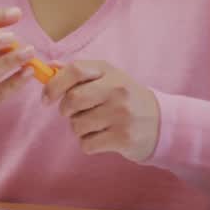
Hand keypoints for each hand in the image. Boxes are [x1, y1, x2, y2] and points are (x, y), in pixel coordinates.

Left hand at [42, 60, 160, 161]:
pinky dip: (88, 143)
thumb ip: (79, 72)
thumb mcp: (108, 78)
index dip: (54, 84)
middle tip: (72, 113)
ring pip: (77, 125)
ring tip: (95, 125)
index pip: (75, 70)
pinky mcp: (124, 138)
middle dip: (65, 110)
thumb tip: (49, 65)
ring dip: (78, 128)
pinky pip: (87, 144)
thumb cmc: (126, 98)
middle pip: (72, 99)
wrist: (162, 124)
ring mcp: (122, 114)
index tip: (46, 98)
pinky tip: (102, 137)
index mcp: (109, 71)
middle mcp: (117, 90)